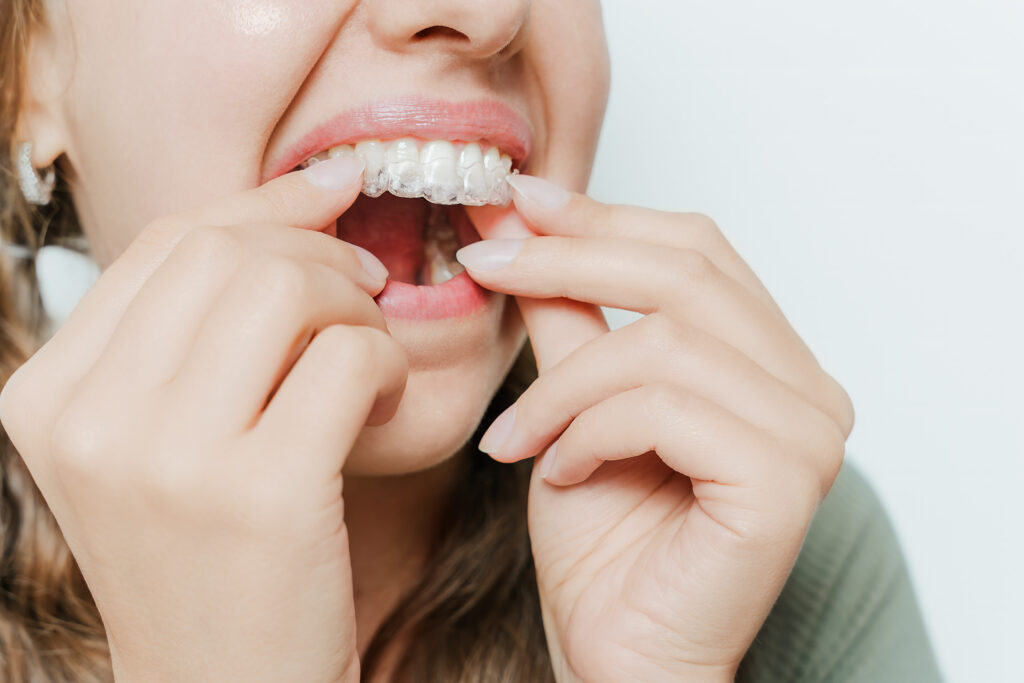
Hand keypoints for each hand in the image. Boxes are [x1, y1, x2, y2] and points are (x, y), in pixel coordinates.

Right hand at [0, 157, 407, 681]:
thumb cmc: (215, 561)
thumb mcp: (162, 443)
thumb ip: (196, 332)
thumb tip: (307, 197)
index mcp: (48, 397)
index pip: (167, 243)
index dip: (267, 202)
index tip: (336, 194)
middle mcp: (90, 421)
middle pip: (230, 251)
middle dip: (322, 254)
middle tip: (367, 294)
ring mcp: (168, 459)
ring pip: (288, 287)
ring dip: (358, 309)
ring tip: (370, 360)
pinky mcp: (262, 494)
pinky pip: (349, 357)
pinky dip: (389, 366)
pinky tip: (384, 409)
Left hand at [462, 176, 853, 681]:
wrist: (615, 650)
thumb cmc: (601, 538)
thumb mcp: (574, 400)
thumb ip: (567, 314)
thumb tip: (524, 222)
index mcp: (771, 360)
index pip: (697, 249)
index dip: (604, 215)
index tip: (519, 201)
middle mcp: (808, 388)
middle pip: (686, 272)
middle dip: (569, 259)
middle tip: (485, 263)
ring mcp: (809, 434)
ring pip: (664, 342)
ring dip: (564, 384)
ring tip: (518, 435)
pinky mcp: (785, 481)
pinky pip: (664, 408)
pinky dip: (589, 431)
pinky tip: (563, 472)